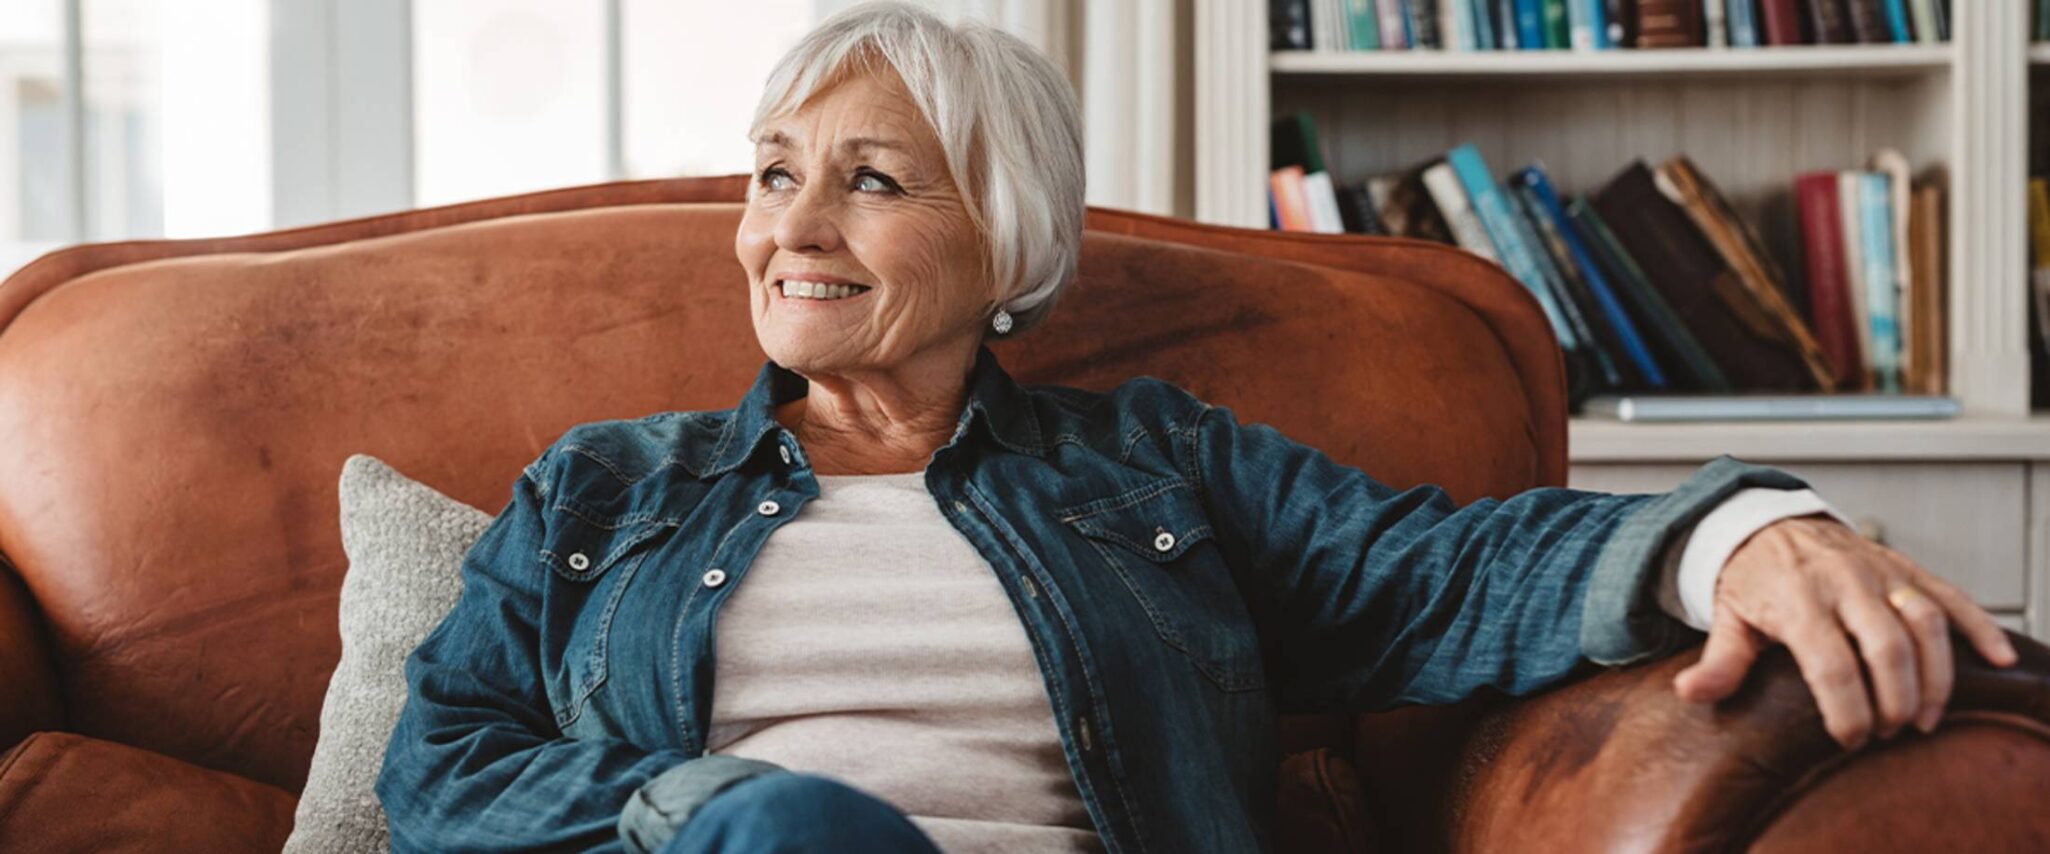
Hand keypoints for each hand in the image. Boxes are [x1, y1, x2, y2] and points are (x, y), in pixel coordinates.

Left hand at [1671, 514, 2018, 748]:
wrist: (1764, 521)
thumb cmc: (1747, 579)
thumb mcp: (1724, 616)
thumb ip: (1719, 660)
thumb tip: (1690, 694)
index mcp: (1796, 599)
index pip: (1831, 664)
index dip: (1847, 709)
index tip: (1851, 740)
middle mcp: (1843, 582)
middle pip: (1886, 647)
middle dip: (1895, 699)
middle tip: (1890, 732)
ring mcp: (1879, 571)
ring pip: (1925, 623)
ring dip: (1936, 675)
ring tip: (1928, 717)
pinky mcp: (1905, 567)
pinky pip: (1951, 595)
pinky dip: (1980, 626)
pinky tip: (2000, 658)